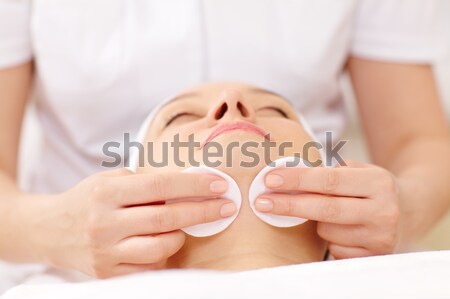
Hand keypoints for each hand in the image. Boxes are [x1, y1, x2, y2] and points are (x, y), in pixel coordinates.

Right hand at [34, 168, 233, 277]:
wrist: (50, 230)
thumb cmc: (88, 199)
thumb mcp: (109, 179)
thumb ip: (144, 181)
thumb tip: (190, 183)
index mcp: (105, 193)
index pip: (160, 185)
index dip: (193, 184)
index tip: (219, 183)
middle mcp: (104, 223)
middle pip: (166, 217)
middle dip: (203, 210)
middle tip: (227, 205)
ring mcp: (105, 252)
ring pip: (161, 246)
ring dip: (182, 235)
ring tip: (183, 226)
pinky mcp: (107, 273)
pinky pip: (150, 267)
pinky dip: (164, 255)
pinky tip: (165, 243)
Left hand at [254, 160, 400, 258]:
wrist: (408, 211)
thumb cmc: (370, 188)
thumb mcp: (358, 170)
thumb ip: (327, 171)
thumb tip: (283, 174)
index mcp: (378, 182)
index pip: (329, 180)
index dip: (297, 180)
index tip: (270, 179)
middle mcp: (383, 211)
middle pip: (325, 209)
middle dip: (289, 205)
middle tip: (261, 201)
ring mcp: (381, 237)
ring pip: (326, 231)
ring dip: (316, 222)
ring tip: (330, 213)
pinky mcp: (374, 256)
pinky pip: (335, 248)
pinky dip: (330, 238)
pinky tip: (342, 229)